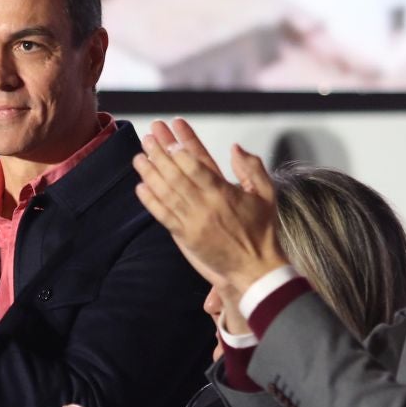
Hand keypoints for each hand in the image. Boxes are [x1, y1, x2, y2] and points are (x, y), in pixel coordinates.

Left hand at [134, 119, 285, 289]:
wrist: (254, 269)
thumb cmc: (262, 231)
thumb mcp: (267, 194)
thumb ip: (252, 167)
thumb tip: (235, 148)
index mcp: (223, 192)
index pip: (197, 165)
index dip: (180, 149)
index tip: (170, 137)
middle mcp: (205, 205)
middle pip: (176, 175)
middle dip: (159, 155)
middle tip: (148, 138)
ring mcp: (192, 221)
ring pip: (166, 193)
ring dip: (150, 174)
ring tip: (138, 158)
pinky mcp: (185, 236)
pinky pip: (163, 216)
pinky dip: (150, 201)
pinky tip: (141, 187)